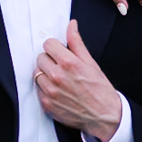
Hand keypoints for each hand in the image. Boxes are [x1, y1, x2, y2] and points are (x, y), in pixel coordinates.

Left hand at [35, 19, 123, 136]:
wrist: (104, 116)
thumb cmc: (100, 90)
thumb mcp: (91, 63)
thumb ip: (77, 42)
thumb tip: (71, 25)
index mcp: (68, 63)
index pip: (48, 44)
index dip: (55, 47)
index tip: (60, 52)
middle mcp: (57, 76)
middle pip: (40, 58)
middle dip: (50, 60)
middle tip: (62, 67)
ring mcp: (50, 91)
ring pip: (37, 73)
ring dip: (45, 74)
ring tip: (59, 80)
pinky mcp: (46, 104)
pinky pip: (37, 90)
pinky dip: (45, 89)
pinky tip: (58, 91)